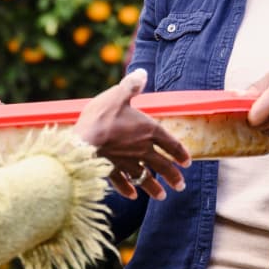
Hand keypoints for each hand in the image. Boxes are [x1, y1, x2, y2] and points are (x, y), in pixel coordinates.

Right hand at [74, 69, 190, 199]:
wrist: (81, 142)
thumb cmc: (101, 117)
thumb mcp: (118, 96)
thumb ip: (131, 85)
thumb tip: (142, 72)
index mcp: (148, 131)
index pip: (170, 144)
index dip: (180, 153)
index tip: (187, 163)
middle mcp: (142, 150)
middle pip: (162, 166)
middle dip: (173, 176)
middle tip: (180, 186)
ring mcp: (127, 163)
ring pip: (145, 178)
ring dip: (154, 188)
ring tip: (161, 196)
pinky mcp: (111, 171)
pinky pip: (122, 182)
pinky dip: (127, 188)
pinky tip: (131, 195)